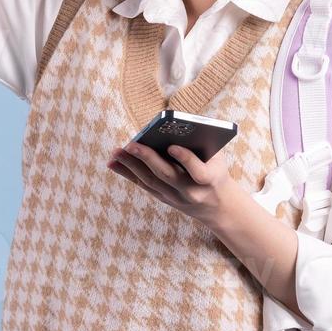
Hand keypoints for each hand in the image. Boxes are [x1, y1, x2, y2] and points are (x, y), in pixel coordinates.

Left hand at [105, 141, 241, 228]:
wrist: (218, 206)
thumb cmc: (215, 170)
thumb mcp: (217, 159)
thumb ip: (201, 144)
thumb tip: (173, 124)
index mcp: (210, 180)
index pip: (198, 172)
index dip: (186, 159)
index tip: (172, 146)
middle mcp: (191, 192)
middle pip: (167, 175)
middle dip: (148, 159)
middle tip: (131, 145)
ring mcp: (175, 198)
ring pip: (151, 181)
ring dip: (131, 166)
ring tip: (117, 152)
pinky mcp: (163, 199)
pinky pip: (143, 185)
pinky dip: (127, 173)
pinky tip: (114, 162)